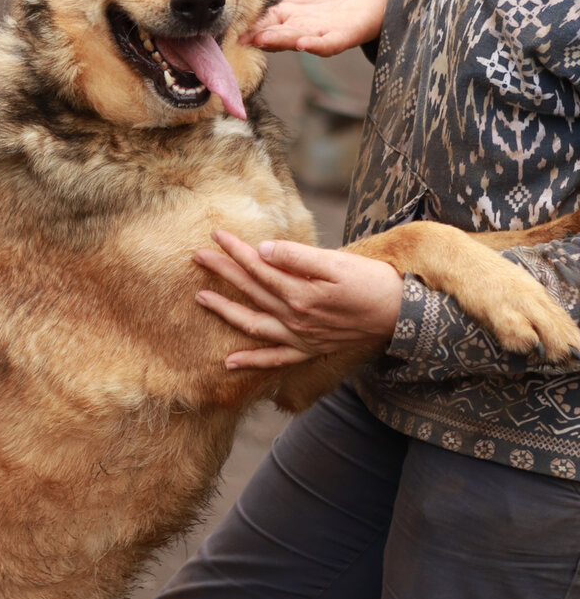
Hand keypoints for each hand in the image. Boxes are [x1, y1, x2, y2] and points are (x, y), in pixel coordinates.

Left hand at [194, 230, 403, 369]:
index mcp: (300, 293)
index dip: (236, 250)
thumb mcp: (337, 263)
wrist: (400, 314)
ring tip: (201, 298)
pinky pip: (274, 359)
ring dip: (225, 311)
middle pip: (250, 291)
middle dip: (223, 272)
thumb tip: (263, 250)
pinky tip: (229, 362)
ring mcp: (300, 337)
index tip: (216, 235)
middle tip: (198, 256)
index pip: (258, 267)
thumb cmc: (372, 282)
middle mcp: (295, 318)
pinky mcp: (309, 349)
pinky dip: (251, 362)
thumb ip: (298, 258)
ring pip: (253, 324)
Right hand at [239, 0, 389, 55]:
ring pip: (296, 40)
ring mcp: (319, 34)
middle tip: (240, 39)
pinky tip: (304, 43)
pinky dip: (315, 45)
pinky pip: (326, 44)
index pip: (262, 21)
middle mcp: (299, 27)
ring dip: (280, 41)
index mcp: (287, 14)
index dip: (246, 23)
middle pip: (275, 34)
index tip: (227, 25)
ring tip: (263, 39)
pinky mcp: (340, 37)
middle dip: (258, 37)